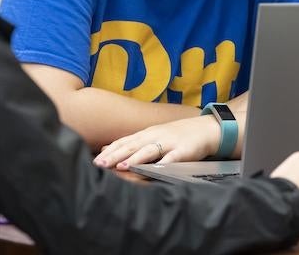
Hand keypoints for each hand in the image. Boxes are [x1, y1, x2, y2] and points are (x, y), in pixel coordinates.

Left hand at [94, 116, 220, 169]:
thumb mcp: (150, 136)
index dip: (109, 151)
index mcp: (146, 134)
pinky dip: (164, 162)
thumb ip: (130, 143)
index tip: (94, 161)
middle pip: (132, 145)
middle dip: (115, 155)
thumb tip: (104, 148)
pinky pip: (173, 157)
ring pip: (149, 150)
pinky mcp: (184, 150)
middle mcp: (155, 136)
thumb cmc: (175, 135)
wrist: (204, 129)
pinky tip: (156, 169)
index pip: (124, 142)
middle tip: (100, 165)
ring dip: (134, 158)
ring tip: (121, 166)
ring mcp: (169, 142)